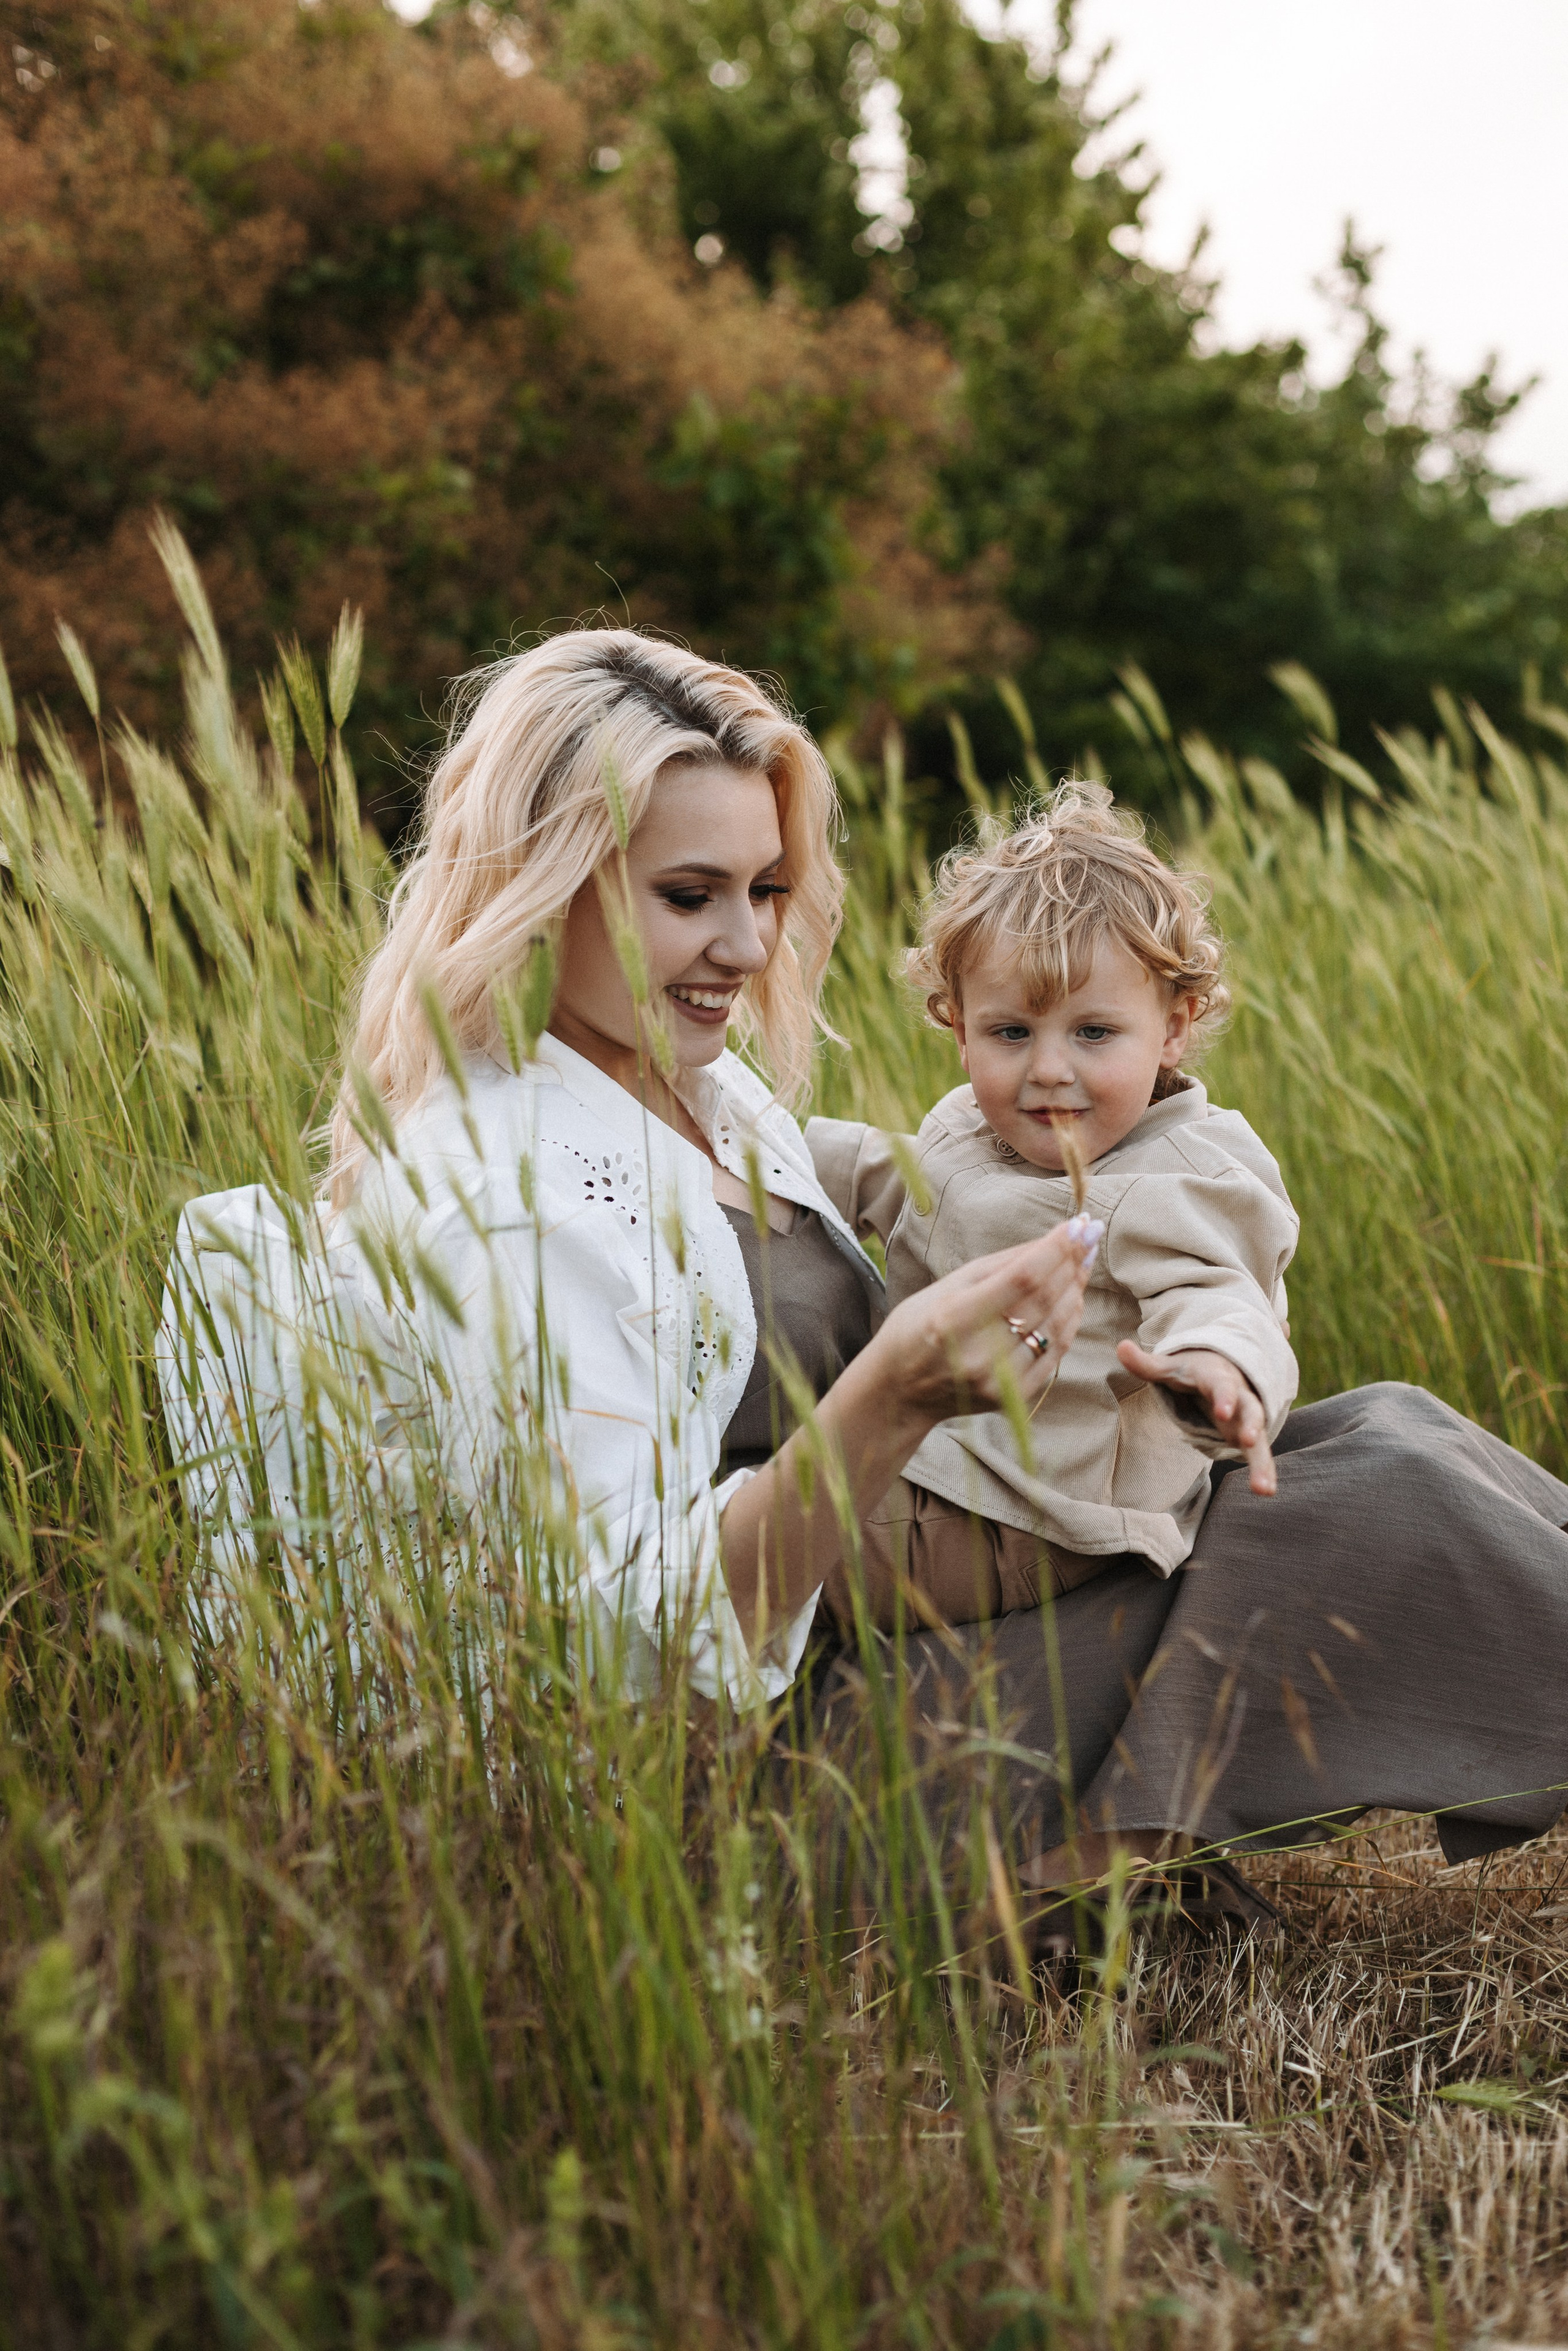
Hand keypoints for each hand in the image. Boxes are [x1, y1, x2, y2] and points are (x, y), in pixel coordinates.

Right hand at [879, 1215, 1100, 1428]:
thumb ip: (1002, 1264)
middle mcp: (979, 1353)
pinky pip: (1055, 1353)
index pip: (1022, 1277)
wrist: (901, 1388)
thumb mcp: (948, 1285)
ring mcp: (999, 1380)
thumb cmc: (919, 1326)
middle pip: (1043, 1299)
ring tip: (1084, 1260)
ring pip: (1056, 1326)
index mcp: (954, 1318)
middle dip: (1072, 1262)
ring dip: (1075, 1288)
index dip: (1056, 1249)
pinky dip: (1069, 1321)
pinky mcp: (1013, 1398)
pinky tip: (1074, 1296)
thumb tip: (1054, 1239)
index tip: (1078, 1224)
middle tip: (1090, 1234)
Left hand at [1116, 1341, 1277, 1496]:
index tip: (1223, 1411)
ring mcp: (1247, 1417)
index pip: (1221, 1386)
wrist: (1223, 1367)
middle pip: (1250, 1410)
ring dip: (1262, 1462)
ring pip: (1259, 1437)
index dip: (1224, 1397)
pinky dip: (1264, 1471)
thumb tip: (1121, 1347)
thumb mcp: (1170, 1367)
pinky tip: (1267, 1492)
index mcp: (1217, 1378)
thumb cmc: (1192, 1371)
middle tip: (1250, 1441)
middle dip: (1252, 1425)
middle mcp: (1239, 1397)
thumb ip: (1146, 1364)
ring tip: (1264, 1489)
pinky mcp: (1250, 1435)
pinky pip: (1259, 1454)